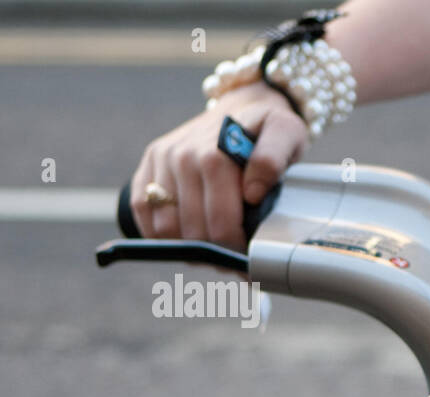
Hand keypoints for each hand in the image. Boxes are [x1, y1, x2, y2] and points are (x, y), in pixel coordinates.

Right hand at [130, 83, 308, 248]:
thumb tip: (251, 192)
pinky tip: (185, 237)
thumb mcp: (287, 134)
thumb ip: (273, 159)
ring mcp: (162, 160)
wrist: (244, 106)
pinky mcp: (149, 163)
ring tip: (214, 248)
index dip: (236, 252)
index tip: (251, 258)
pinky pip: (142, 210)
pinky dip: (159, 233)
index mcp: (215, 156)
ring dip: (189, 248)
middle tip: (235, 257)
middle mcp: (182, 157)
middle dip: (216, 253)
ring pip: (165, 229)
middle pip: (192, 233)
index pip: (220, 227)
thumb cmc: (268, 129)